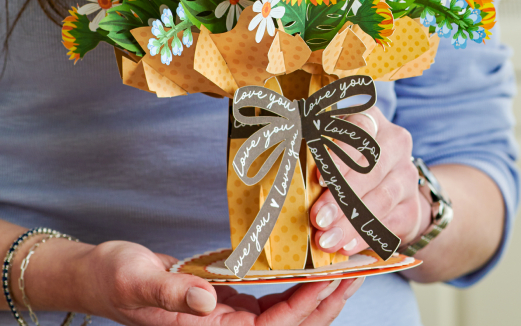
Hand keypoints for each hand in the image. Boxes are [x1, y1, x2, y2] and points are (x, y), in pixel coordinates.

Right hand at [23, 238, 362, 325]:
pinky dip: (291, 285)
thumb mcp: (137, 282)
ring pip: (284, 313)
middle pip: (290, 324)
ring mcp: (226, 318)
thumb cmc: (112, 279)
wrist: (96, 275)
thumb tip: (209, 300)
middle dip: (326, 301)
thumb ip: (171, 293)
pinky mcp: (225, 303)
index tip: (334, 279)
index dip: (308, 305)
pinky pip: (268, 300)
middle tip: (356, 273)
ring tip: (342, 270)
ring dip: (315, 294)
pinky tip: (306, 268)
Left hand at [309, 107, 429, 254]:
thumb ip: (316, 154)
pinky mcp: (412, 205)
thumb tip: (285, 171)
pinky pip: (391, 222)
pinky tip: (347, 246)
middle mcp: (395, 142)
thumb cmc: (346, 164)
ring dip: (352, 221)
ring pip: (382, 198)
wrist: (388, 190)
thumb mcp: (331, 149)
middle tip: (318, 218)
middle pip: (371, 168)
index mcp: (371, 120)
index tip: (319, 178)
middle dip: (342, 197)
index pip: (360, 128)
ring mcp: (407, 174)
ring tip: (327, 239)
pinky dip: (366, 235)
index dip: (340, 153)